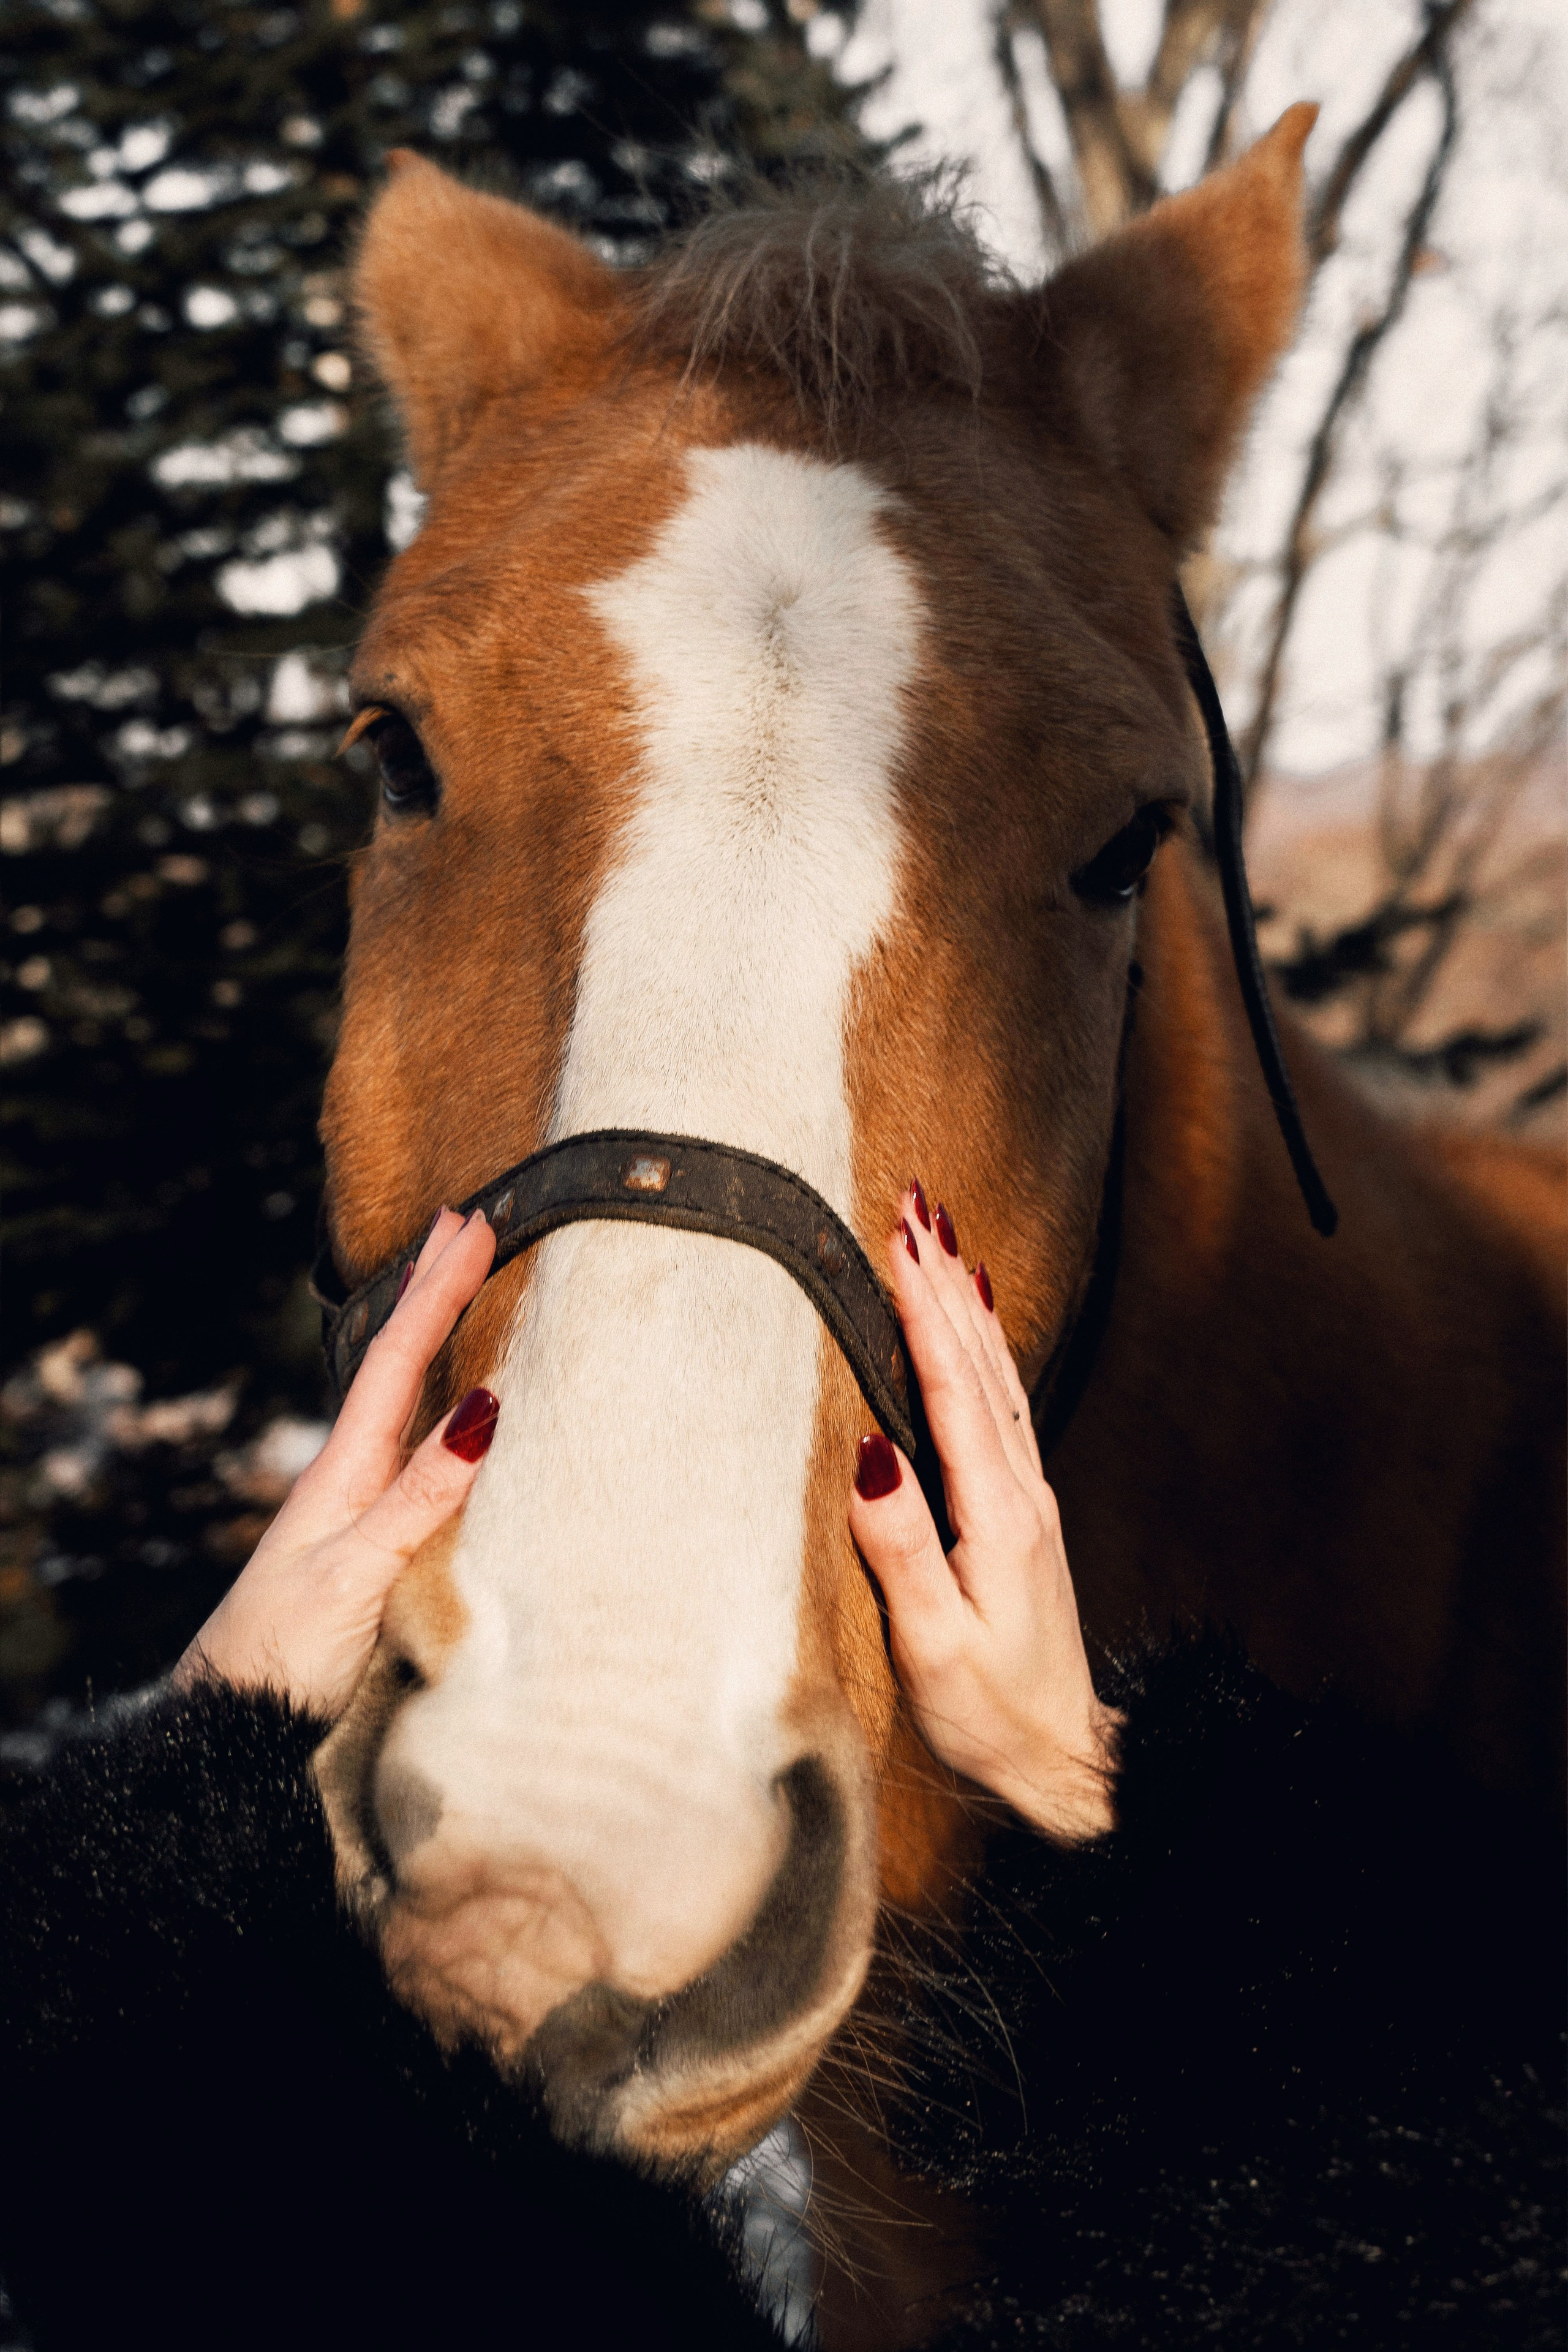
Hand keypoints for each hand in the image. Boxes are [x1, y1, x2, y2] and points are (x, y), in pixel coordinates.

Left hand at [175, 1208, 499, 1719]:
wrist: (235, 1717)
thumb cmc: (283, 1648)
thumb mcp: (358, 1567)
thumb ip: (421, 1491)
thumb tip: (485, 1406)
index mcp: (344, 1465)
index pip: (397, 1357)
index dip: (437, 1289)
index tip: (473, 1225)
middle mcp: (348, 1469)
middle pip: (395, 1358)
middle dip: (431, 1287)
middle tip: (467, 1220)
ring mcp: (354, 1500)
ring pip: (398, 1392)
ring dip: (427, 1331)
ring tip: (453, 1281)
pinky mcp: (366, 1534)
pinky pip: (407, 1438)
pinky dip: (429, 1396)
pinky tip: (442, 1401)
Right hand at [847, 1186, 1117, 1842]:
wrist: (1069, 1762)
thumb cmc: (994, 1715)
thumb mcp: (935, 1645)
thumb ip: (901, 1549)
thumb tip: (870, 1453)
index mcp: (997, 1515)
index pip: (954, 1388)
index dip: (924, 1309)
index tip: (897, 1237)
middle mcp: (1022, 1493)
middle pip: (981, 1361)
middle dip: (944, 1280)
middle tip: (914, 1202)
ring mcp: (1029, 1500)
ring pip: (998, 1374)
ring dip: (966, 1303)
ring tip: (939, 1239)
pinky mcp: (1023, 1515)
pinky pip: (1003, 1403)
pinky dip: (985, 1348)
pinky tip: (977, 1325)